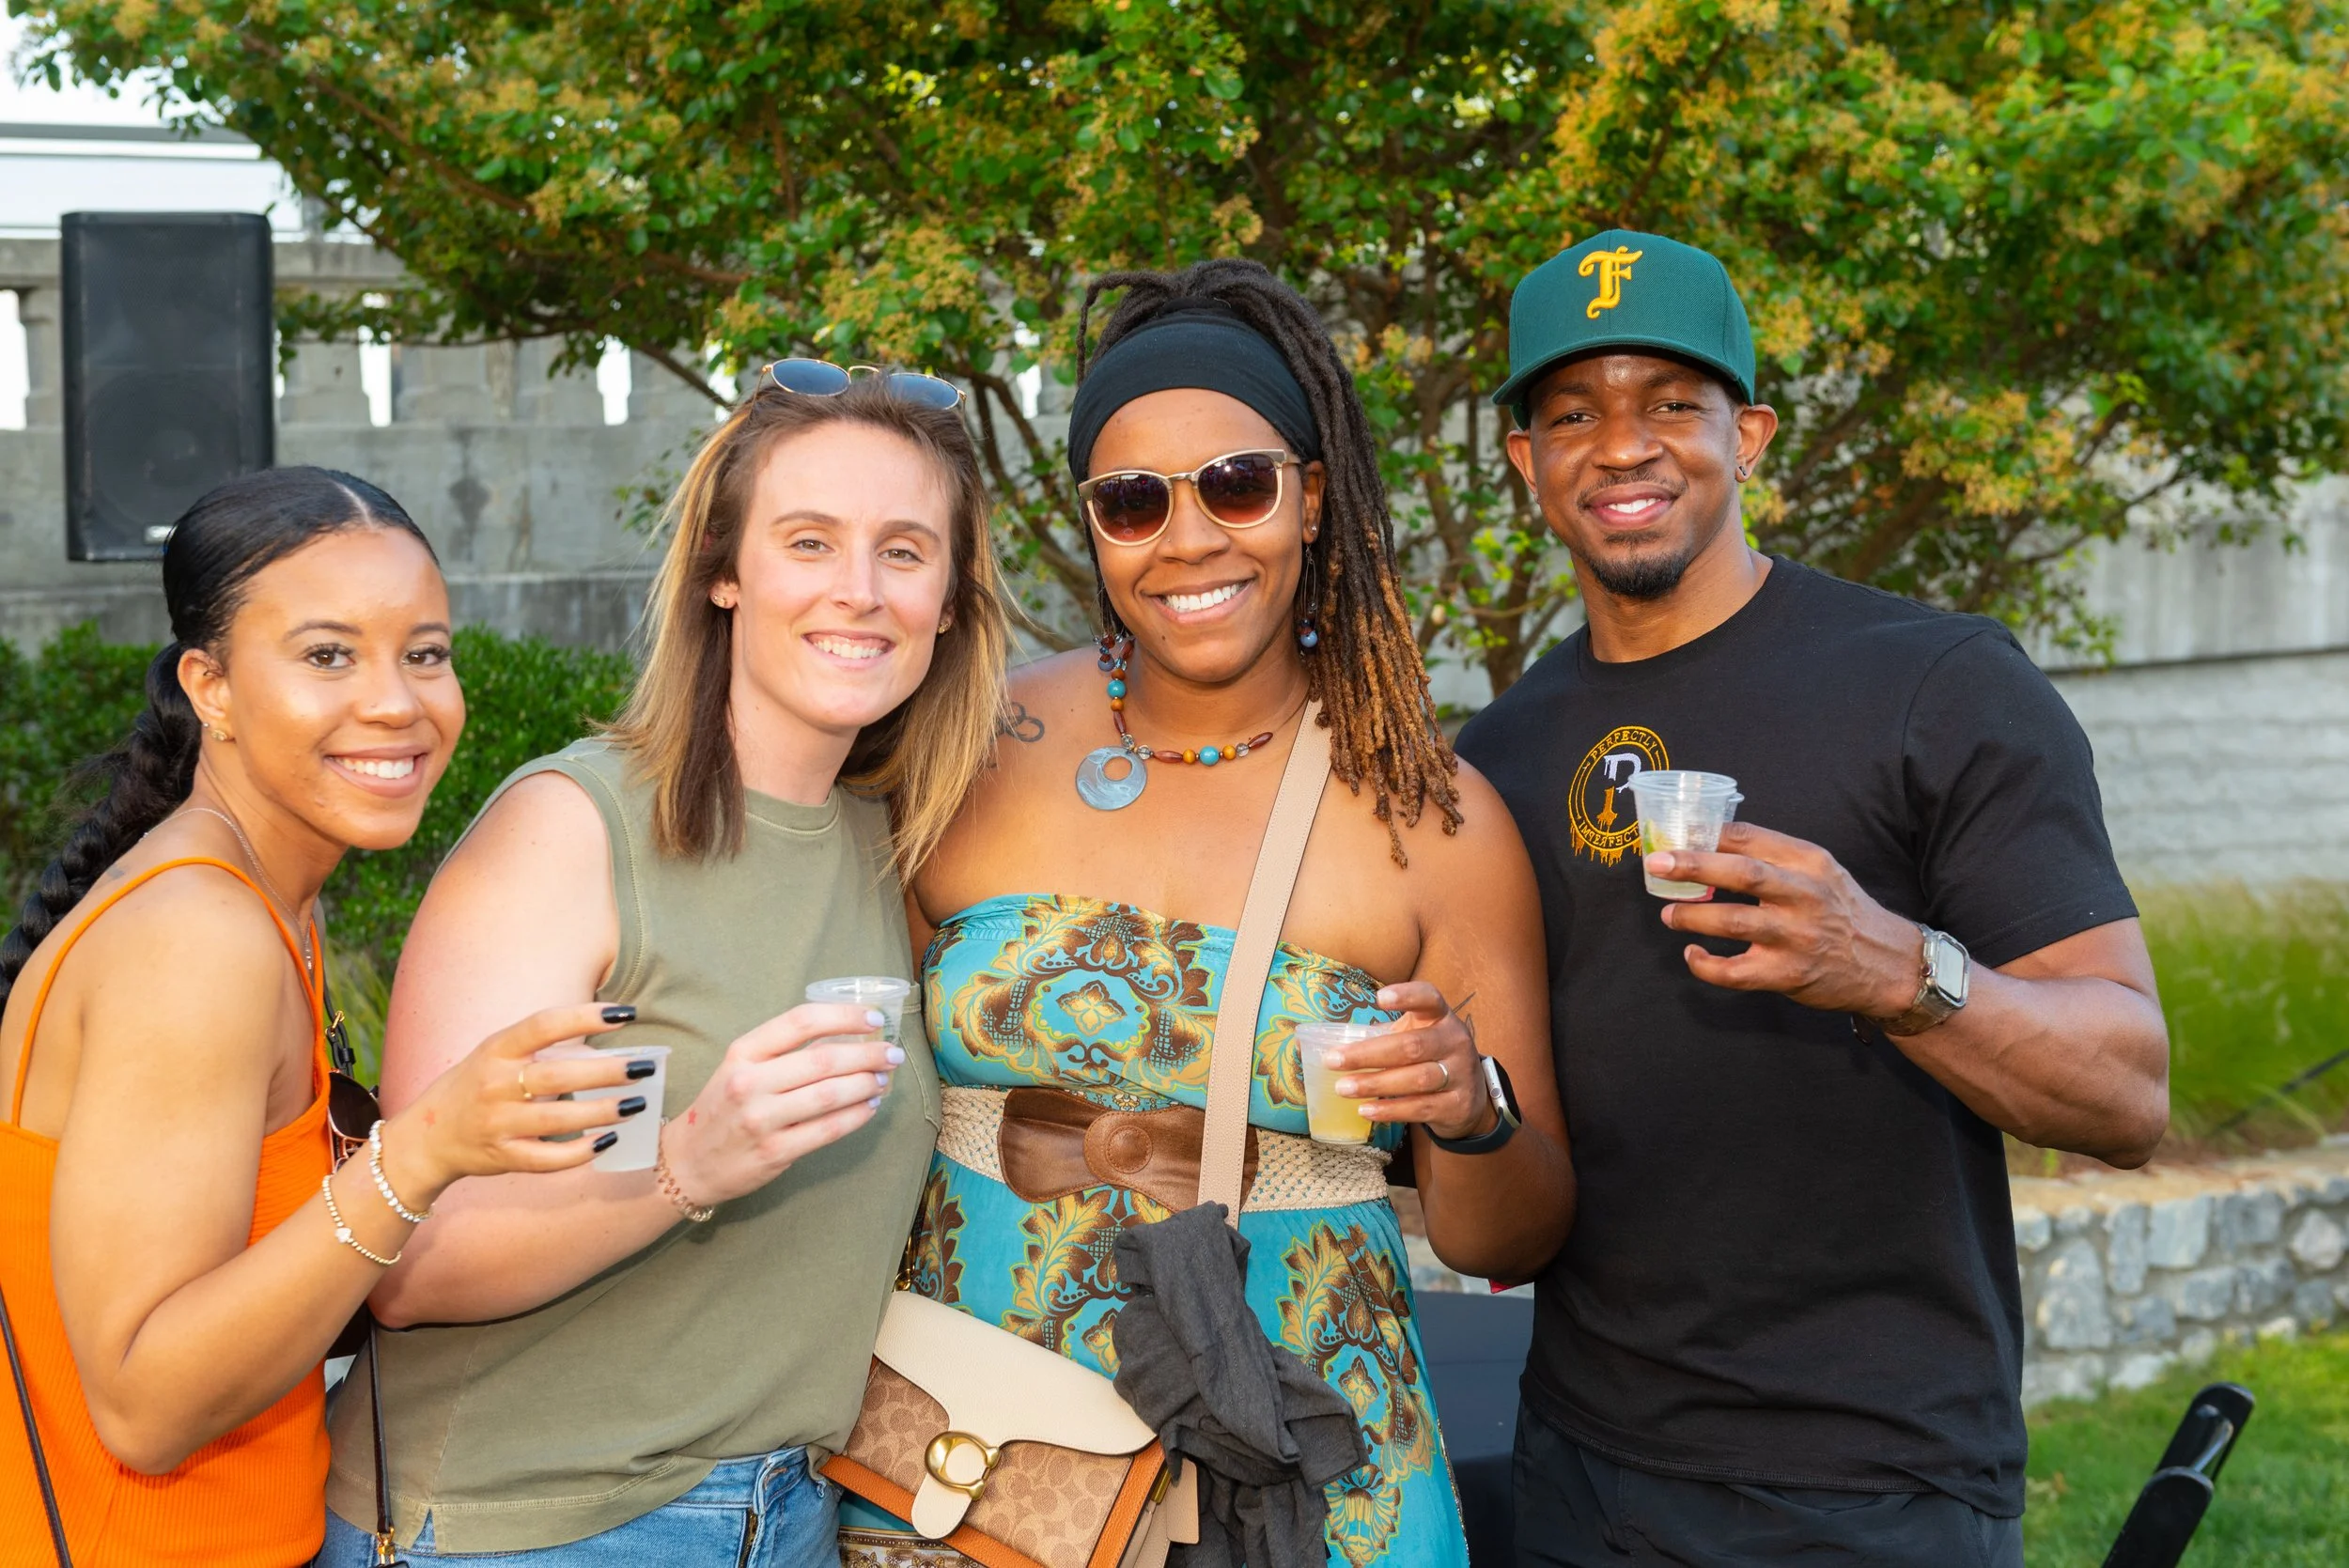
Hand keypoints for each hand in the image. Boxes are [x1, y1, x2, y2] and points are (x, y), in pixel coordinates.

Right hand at [384, 1002, 648, 1202]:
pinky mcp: (502, 1156)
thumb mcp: (496, 1055)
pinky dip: (580, 1152)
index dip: (586, 1016)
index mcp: (495, 1049)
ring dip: (603, 1112)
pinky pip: (547, 1158)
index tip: (626, 1013)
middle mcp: (494, 1084)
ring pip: (558, 1119)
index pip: (544, 1025)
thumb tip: (607, 1045)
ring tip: (637, 1105)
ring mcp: (497, 1123)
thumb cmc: (476, 1086)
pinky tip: (607, 1140)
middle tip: (644, 1068)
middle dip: (607, 1072)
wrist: (425, 1138)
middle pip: (558, 1075)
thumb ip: (541, 1049)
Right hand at [658, 1003, 903, 1207]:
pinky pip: (827, 1130)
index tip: (874, 1019)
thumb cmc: (723, 1107)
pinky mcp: (774, 1153)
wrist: (688, 1161)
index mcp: (743, 1052)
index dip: (844, 1016)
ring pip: (829, 1095)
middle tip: (892, 1054)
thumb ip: (783, 1052)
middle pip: (823, 1059)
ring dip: (866, 1084)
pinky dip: (856, 1116)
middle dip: (868, 1054)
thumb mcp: (740, 1068)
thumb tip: (845, 1037)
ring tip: (883, 1079)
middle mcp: (749, 1082)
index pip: (801, 1021)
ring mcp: (761, 1119)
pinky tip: (870, 1107)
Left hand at [1322, 982, 1492, 1141]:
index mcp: (1441, 1017)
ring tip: (1343, 1088)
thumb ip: (1380, 1036)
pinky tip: (1365, 1109)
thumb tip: (1324, 1044)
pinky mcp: (1458, 1104)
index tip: (1379, 998)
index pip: (1429, 998)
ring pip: (1416, 1079)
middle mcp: (1455, 1041)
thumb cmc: (1430, 1058)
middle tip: (1333, 1060)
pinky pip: (1420, 1107)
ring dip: (1375, 1083)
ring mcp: (1460, 1074)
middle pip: (1412, 1046)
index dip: (1407, 996)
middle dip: (1368, 1054)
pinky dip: (1390, 1109)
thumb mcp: (1414, 1037)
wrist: (1470, 1096)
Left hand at [1646, 822, 1924, 1015]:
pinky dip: (1707, 966)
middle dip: (1693, 866)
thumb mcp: (1821, 871)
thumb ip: (1775, 857)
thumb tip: (1709, 842)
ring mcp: (1797, 937)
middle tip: (1657, 864)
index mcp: (1809, 862)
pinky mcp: (1788, 974)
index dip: (1707, 834)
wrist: (1886, 964)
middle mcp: (1805, 896)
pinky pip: (1736, 972)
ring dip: (1693, 916)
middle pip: (1743, 874)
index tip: (1676, 835)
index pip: (1751, 837)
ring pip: (1734, 922)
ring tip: (1669, 913)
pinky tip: (1693, 956)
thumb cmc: (1842, 911)